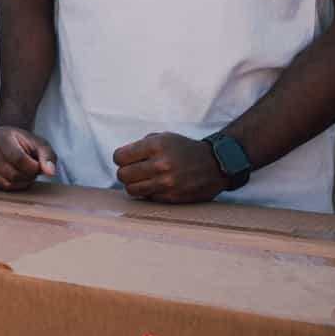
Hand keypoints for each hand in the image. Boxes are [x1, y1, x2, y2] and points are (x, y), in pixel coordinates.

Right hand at [0, 126, 56, 190]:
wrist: (5, 141)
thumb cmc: (23, 143)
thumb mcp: (39, 144)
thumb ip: (47, 156)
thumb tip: (50, 172)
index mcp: (0, 135)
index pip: (18, 158)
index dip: (33, 167)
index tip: (37, 165)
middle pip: (12, 174)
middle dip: (27, 176)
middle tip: (31, 171)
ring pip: (5, 183)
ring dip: (20, 183)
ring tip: (24, 173)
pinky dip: (11, 187)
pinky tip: (14, 178)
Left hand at [113, 132, 227, 202]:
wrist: (215, 164)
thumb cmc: (184, 149)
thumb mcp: (163, 138)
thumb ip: (140, 146)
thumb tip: (120, 159)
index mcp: (156, 145)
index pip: (119, 157)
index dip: (121, 158)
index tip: (126, 159)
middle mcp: (160, 164)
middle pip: (122, 175)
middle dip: (125, 172)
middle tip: (134, 171)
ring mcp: (166, 183)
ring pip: (131, 189)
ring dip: (134, 184)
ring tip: (143, 179)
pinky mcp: (172, 197)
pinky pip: (147, 197)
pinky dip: (148, 193)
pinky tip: (157, 185)